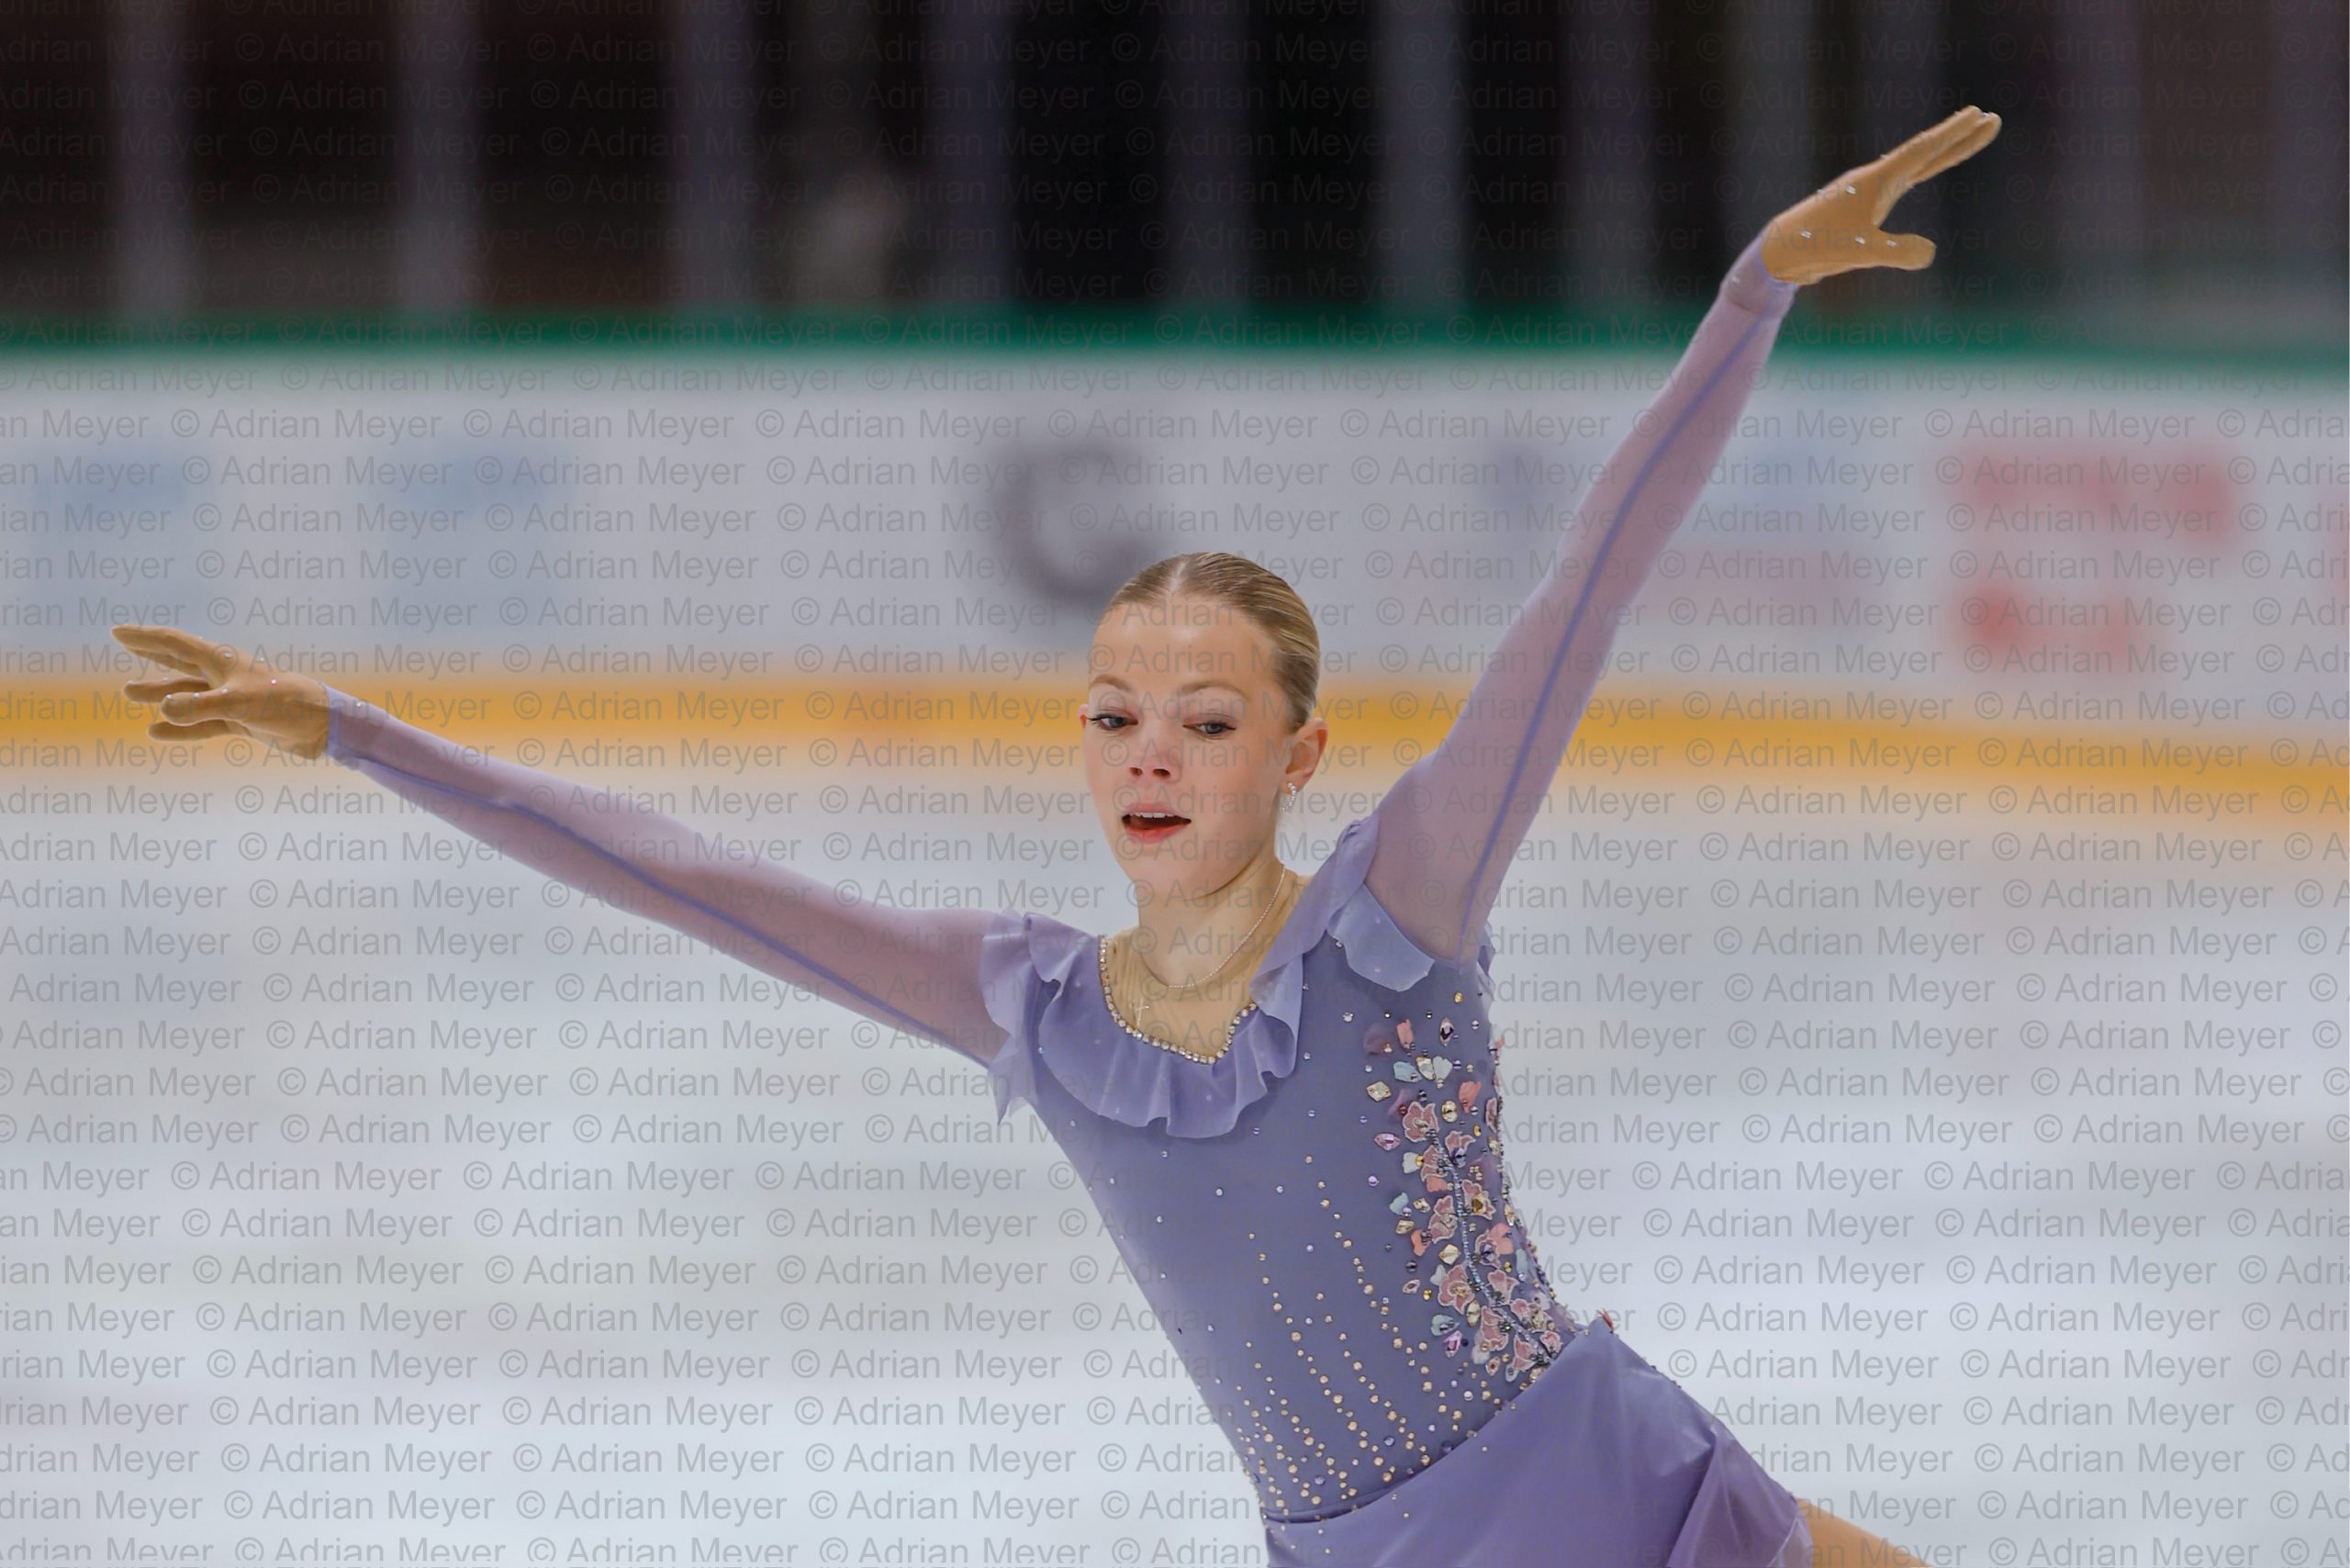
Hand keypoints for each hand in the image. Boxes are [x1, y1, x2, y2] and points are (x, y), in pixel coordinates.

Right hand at [111, 623, 331, 760]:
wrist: (323, 727)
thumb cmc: (286, 704)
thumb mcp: (239, 704)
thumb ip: (199, 707)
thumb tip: (163, 711)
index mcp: (222, 660)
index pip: (174, 644)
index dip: (145, 637)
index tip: (117, 632)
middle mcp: (224, 676)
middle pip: (178, 662)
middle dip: (150, 655)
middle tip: (124, 645)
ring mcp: (232, 699)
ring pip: (186, 695)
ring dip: (159, 693)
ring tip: (128, 693)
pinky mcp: (241, 721)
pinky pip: (202, 724)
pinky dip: (180, 729)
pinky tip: (156, 732)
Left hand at [1760, 106, 2000, 285]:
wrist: (1782, 250)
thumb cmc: (1817, 245)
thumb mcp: (1859, 251)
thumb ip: (1895, 252)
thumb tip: (1930, 253)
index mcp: (1877, 180)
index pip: (1923, 152)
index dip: (1952, 135)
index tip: (1978, 114)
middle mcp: (1876, 180)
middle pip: (1927, 154)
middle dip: (1960, 138)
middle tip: (1991, 119)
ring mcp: (1871, 193)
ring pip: (1917, 167)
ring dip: (1944, 153)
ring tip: (1970, 137)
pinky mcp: (1864, 209)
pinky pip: (1902, 185)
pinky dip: (1920, 173)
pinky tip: (1923, 171)